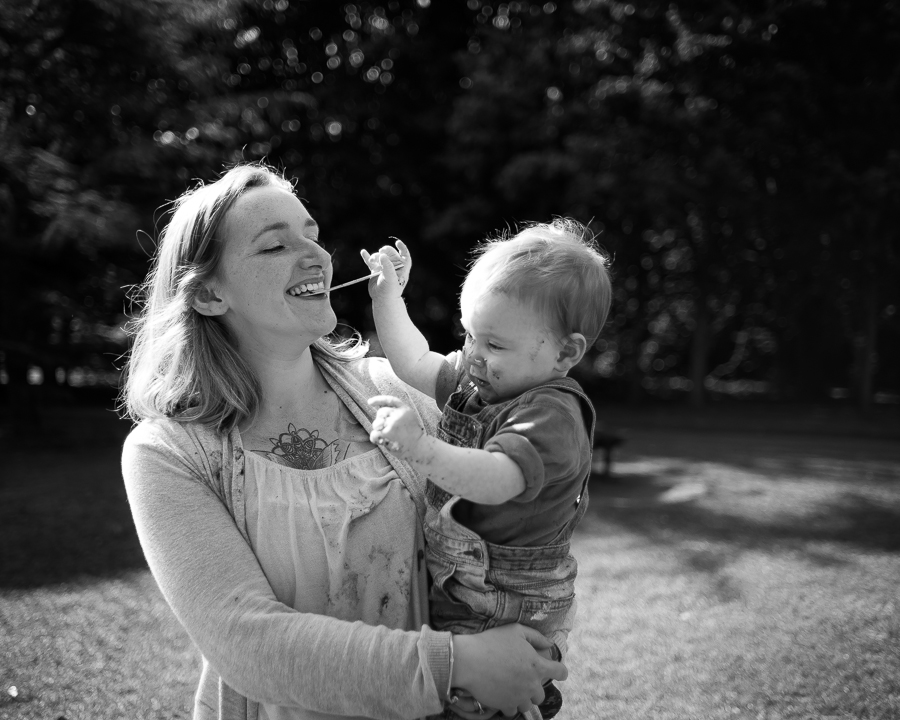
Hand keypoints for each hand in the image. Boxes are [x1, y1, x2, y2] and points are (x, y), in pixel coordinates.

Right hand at [360, 238, 410, 300]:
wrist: (382, 300)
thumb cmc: (390, 291)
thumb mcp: (391, 279)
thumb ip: (388, 266)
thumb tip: (382, 255)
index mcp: (403, 267)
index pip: (405, 255)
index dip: (402, 247)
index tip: (397, 243)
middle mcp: (394, 266)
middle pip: (390, 253)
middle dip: (384, 252)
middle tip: (380, 254)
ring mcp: (384, 267)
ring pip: (380, 256)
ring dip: (375, 256)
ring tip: (372, 260)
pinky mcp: (376, 270)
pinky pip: (371, 261)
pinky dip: (367, 257)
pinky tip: (363, 252)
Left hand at [367, 395, 424, 457]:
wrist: (418, 448)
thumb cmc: (412, 435)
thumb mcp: (409, 418)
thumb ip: (397, 412)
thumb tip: (379, 408)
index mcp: (405, 409)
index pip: (390, 400)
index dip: (378, 400)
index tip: (369, 402)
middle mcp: (399, 414)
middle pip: (381, 412)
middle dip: (380, 420)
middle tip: (386, 429)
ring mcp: (393, 423)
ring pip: (376, 423)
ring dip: (378, 430)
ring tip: (387, 437)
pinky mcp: (388, 433)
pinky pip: (374, 433)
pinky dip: (375, 438)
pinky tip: (381, 441)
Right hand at [451, 624, 566, 717]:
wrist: (470, 661)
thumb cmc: (492, 642)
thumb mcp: (516, 630)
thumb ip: (536, 637)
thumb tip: (549, 643)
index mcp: (537, 665)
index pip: (560, 672)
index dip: (560, 671)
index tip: (557, 671)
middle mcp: (531, 684)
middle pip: (541, 694)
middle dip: (535, 687)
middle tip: (523, 678)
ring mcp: (519, 697)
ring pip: (528, 704)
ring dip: (523, 697)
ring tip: (511, 687)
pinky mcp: (505, 706)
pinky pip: (513, 710)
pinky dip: (509, 704)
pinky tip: (502, 693)